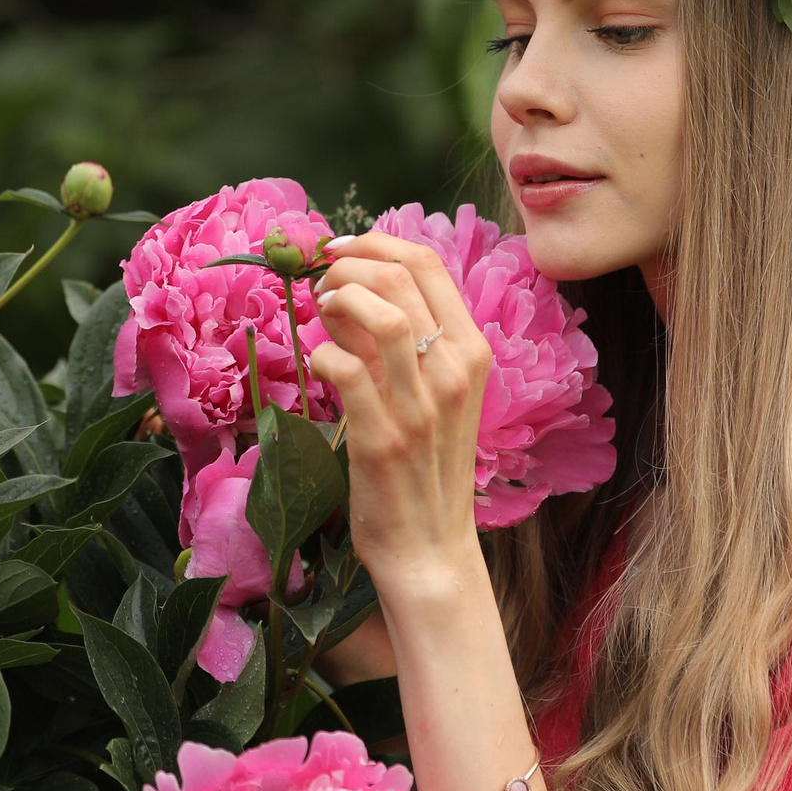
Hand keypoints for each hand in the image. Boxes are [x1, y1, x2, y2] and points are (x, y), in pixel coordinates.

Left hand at [307, 232, 492, 590]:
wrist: (429, 547)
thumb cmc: (424, 467)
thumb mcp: (430, 394)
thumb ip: (398, 343)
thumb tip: (348, 290)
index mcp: (472, 353)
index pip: (429, 266)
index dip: (376, 243)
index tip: (340, 248)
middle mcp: (454, 373)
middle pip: (402, 278)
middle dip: (349, 264)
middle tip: (321, 281)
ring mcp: (421, 406)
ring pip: (382, 315)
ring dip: (338, 298)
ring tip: (320, 311)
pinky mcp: (383, 438)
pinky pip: (347, 369)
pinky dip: (324, 352)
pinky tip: (319, 362)